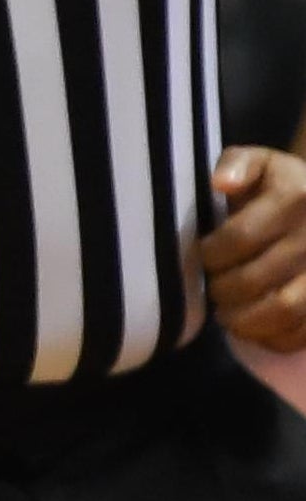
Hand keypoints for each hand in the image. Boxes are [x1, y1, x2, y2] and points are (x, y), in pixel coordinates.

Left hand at [208, 148, 305, 350]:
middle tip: (213, 289)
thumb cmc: (281, 185)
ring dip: (246, 320)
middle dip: (224, 289)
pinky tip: (258, 329)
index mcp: (295, 199)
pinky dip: (277, 338)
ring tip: (228, 315)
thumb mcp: (260, 162)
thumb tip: (222, 184)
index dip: (212, 254)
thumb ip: (236, 164)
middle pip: (258, 278)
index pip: (241, 236)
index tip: (204, 257)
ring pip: (286, 309)